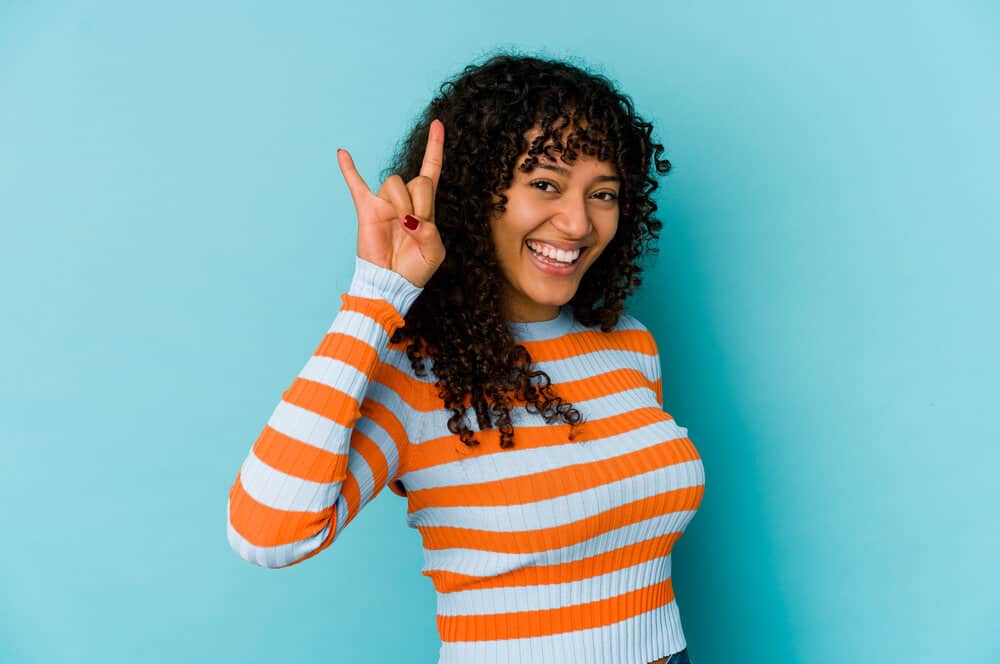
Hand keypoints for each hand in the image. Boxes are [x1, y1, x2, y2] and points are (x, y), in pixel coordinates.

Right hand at [336, 119, 446, 288]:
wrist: (391, 283)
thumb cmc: (415, 268)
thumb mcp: (435, 251)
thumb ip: (429, 231)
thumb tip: (409, 218)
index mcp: (425, 206)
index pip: (431, 169)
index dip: (435, 147)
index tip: (438, 124)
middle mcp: (405, 199)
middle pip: (418, 179)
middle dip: (421, 202)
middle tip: (415, 226)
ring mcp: (385, 203)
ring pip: (396, 183)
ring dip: (403, 204)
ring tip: (400, 226)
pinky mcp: (367, 209)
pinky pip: (356, 184)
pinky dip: (349, 170)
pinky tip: (342, 153)